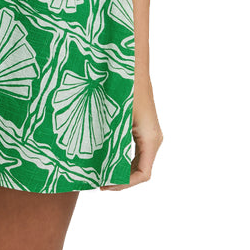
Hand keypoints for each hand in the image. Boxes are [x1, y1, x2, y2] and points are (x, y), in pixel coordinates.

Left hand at [100, 75, 162, 190]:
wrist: (130, 64)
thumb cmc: (124, 88)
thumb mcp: (115, 118)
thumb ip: (110, 142)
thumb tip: (95, 164)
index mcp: (150, 138)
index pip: (143, 174)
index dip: (124, 185)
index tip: (104, 185)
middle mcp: (153, 138)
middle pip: (140, 169)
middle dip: (120, 179)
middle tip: (97, 182)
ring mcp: (149, 132)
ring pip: (137, 159)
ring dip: (120, 168)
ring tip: (99, 171)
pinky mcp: (142, 125)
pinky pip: (135, 149)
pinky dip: (121, 156)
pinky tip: (103, 155)